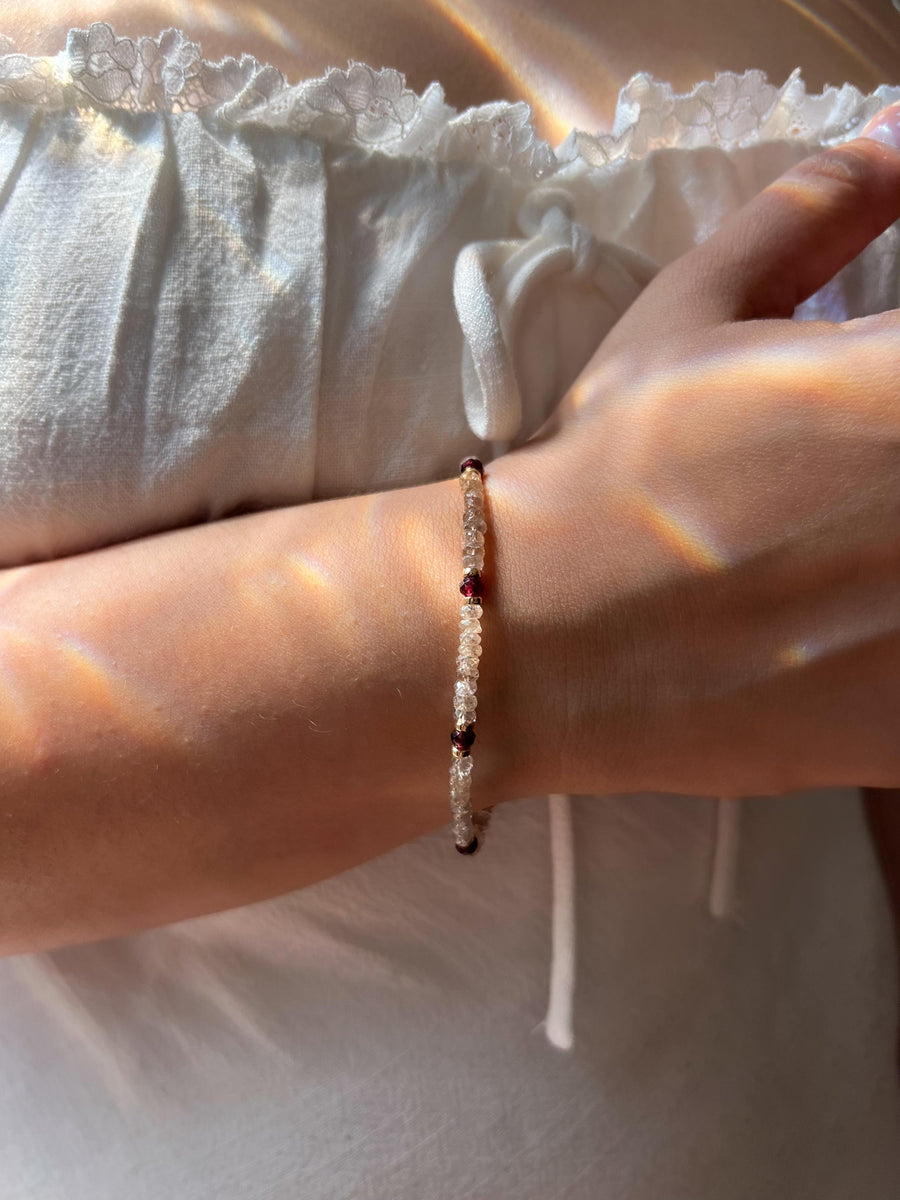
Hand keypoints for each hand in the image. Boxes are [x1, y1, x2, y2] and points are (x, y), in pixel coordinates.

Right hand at [488, 113, 899, 798]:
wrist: (534, 635)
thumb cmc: (608, 464)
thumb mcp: (693, 315)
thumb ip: (812, 215)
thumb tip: (894, 136)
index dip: (893, 380)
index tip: (856, 408)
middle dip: (891, 477)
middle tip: (827, 494)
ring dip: (893, 565)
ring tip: (820, 568)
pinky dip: (890, 654)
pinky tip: (828, 646)